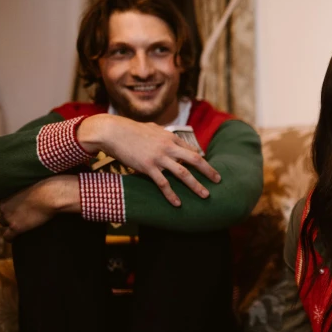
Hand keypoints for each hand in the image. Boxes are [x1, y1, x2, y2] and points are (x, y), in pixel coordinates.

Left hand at [0, 176, 79, 240]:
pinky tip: (16, 237)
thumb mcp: (36, 182)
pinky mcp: (16, 227)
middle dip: (10, 213)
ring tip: (20, 225)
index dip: (12, 205)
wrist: (51, 194)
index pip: (4, 202)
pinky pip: (7, 236)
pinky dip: (10, 237)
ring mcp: (9, 217)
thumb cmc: (49, 184)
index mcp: (8, 193)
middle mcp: (4, 205)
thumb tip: (39, 183)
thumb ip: (32, 186)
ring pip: (2, 223)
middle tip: (22, 214)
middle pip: (2, 212)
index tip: (21, 206)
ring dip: (10, 224)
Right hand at [77, 114, 220, 205]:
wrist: (112, 131)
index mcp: (170, 138)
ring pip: (183, 173)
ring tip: (205, 195)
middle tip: (218, 180)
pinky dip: (171, 195)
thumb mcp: (151, 128)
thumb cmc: (130, 129)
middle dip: (208, 171)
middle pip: (194, 160)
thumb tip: (168, 133)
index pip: (191, 150)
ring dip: (196, 186)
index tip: (209, 169)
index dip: (201, 160)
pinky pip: (163, 184)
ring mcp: (159, 158)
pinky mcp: (147, 167)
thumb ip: (162, 132)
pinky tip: (178, 204)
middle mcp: (168, 147)